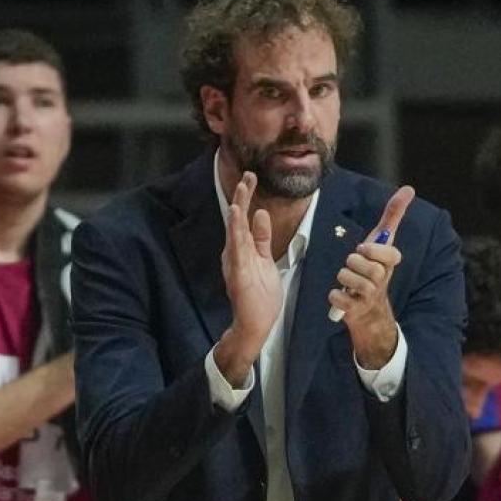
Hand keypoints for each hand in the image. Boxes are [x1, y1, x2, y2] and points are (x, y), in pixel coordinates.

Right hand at [214, 172, 280, 383]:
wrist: (255, 324)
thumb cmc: (259, 295)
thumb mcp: (265, 260)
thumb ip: (261, 238)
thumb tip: (260, 214)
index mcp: (243, 249)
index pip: (244, 219)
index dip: (247, 198)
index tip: (251, 178)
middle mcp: (236, 253)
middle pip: (238, 221)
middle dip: (242, 198)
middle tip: (248, 175)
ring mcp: (236, 264)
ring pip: (235, 233)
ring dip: (238, 211)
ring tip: (240, 191)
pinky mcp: (238, 275)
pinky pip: (237, 251)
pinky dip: (236, 234)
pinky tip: (237, 218)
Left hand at [330, 185, 412, 368]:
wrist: (369, 308)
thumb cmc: (373, 268)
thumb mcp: (382, 241)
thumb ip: (393, 215)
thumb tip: (409, 189)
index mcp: (389, 263)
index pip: (388, 254)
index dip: (372, 250)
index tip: (364, 249)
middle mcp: (382, 280)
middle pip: (365, 266)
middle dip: (353, 262)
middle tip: (353, 266)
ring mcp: (369, 297)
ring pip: (349, 279)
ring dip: (343, 277)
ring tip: (347, 281)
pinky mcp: (355, 311)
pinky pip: (338, 299)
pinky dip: (335, 296)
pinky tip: (341, 295)